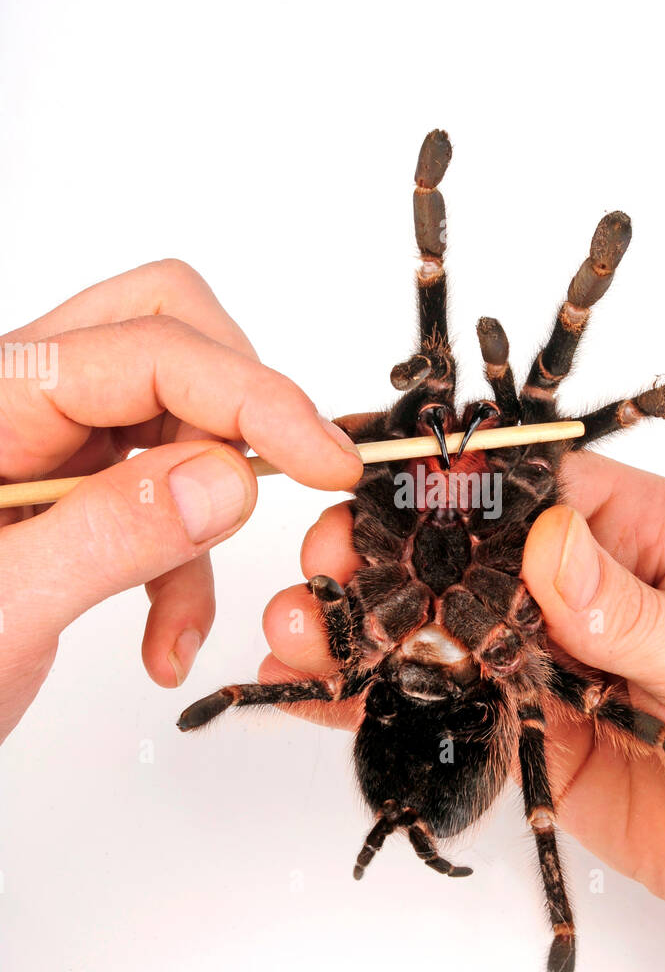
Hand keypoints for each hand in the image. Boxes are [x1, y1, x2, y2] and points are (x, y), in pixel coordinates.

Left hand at [0, 259, 361, 742]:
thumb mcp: (1, 608)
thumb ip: (113, 533)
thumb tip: (230, 474)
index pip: (150, 350)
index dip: (252, 397)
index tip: (325, 460)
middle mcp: (20, 402)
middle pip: (164, 332)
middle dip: (236, 407)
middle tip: (282, 482)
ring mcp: (46, 446)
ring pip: (177, 419)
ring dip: (211, 515)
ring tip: (180, 618)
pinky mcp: (69, 495)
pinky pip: (163, 493)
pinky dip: (185, 568)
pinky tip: (165, 639)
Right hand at [262, 450, 664, 971]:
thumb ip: (637, 613)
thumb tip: (549, 545)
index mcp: (653, 539)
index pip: (541, 487)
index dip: (460, 485)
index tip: (384, 494)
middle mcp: (591, 589)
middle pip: (472, 554)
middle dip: (391, 555)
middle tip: (323, 565)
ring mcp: (553, 660)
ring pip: (444, 628)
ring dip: (368, 625)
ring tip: (298, 630)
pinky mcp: (532, 727)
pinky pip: (448, 703)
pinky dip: (382, 698)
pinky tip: (318, 693)